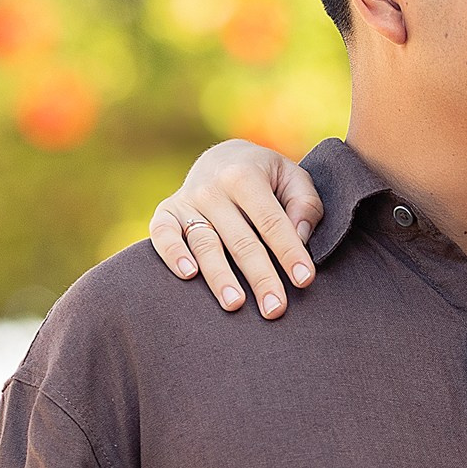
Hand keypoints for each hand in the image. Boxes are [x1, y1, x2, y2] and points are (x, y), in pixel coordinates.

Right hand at [147, 140, 323, 317]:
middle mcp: (212, 188)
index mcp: (245, 175)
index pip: (271, 221)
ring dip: (220, 277)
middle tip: (275, 309)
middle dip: (260, 277)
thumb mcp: (292, 177)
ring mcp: (187, 201)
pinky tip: (188, 275)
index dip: (289, 252)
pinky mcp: (166, 213)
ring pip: (205, 244)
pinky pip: (162, 234)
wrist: (222, 158)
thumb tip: (300, 237)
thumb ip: (304, 204)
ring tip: (235, 304)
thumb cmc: (266, 176)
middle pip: (240, 240)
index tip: (304, 279)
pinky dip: (172, 254)